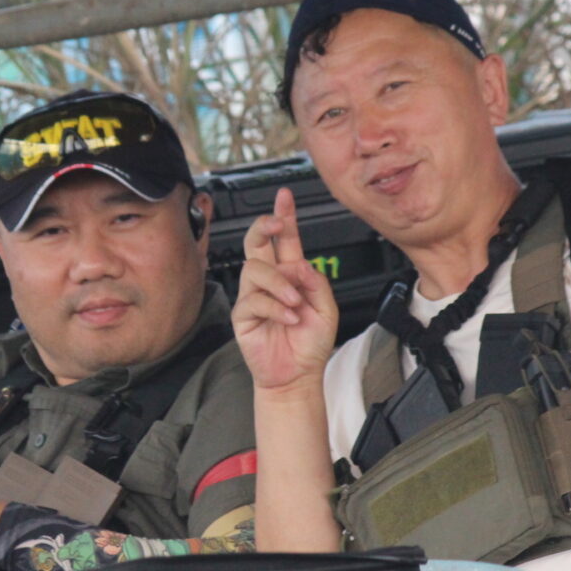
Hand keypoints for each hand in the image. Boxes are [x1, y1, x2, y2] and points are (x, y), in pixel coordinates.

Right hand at [231, 187, 338, 390]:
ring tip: (295, 303)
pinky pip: (254, 300)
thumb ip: (316, 283)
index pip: (285, 240)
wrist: (298, 375)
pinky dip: (276, 308)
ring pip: (255, 270)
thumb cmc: (310, 343)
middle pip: (257, 243)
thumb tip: (300, 264)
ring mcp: (254, 296)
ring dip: (279, 284)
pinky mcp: (243, 315)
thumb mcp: (327, 309)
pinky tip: (289, 319)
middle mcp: (270, 281)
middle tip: (277, 225)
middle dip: (265, 227)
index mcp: (291, 275)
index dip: (284, 217)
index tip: (285, 196)